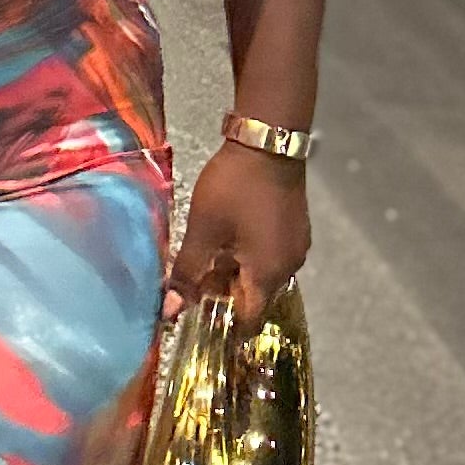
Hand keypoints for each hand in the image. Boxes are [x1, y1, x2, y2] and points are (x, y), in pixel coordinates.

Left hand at [168, 140, 308, 327]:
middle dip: (223, 290)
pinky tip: (228, 235)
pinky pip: (269, 254)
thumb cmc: (234, 189)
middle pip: (253, 295)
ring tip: (206, 249)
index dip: (223, 321)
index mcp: (268, 274)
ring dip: (234, 270)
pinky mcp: (295, 228)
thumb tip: (168, 312)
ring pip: (260, 273)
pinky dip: (248, 254)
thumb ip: (186, 273)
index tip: (198, 314)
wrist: (267, 142)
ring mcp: (295, 246)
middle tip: (193, 272)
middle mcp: (288, 267)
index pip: (249, 319)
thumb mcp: (203, 231)